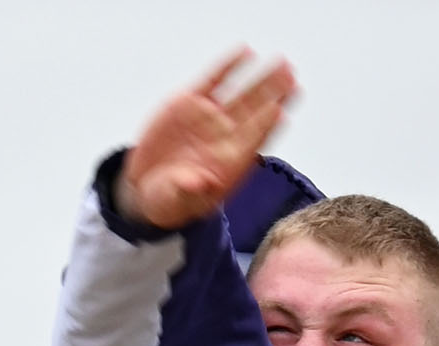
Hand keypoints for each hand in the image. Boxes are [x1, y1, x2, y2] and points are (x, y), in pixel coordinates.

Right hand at [116, 47, 297, 229]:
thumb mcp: (176, 200)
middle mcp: (225, 136)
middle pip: (257, 110)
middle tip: (292, 76)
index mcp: (229, 161)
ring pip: (242, 93)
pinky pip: (213, 80)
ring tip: (282, 62)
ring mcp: (210, 117)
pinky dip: (228, 66)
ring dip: (263, 77)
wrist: (147, 186)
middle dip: (275, 93)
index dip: (268, 124)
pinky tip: (244, 52)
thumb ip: (188, 191)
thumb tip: (199, 183)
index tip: (280, 110)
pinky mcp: (189, 103)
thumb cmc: (171, 197)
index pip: (255, 138)